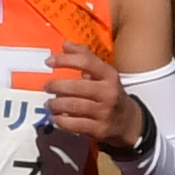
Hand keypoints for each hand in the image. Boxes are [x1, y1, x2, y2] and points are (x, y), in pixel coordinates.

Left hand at [40, 45, 128, 162]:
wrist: (127, 121)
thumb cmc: (108, 92)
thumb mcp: (103, 73)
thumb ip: (85, 57)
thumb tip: (65, 44)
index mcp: (109, 75)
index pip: (86, 62)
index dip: (65, 60)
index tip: (48, 62)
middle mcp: (108, 93)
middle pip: (77, 87)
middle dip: (56, 86)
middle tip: (46, 86)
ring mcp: (104, 112)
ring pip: (73, 106)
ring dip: (55, 104)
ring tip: (48, 103)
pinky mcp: (99, 129)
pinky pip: (74, 124)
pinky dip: (61, 120)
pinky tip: (55, 117)